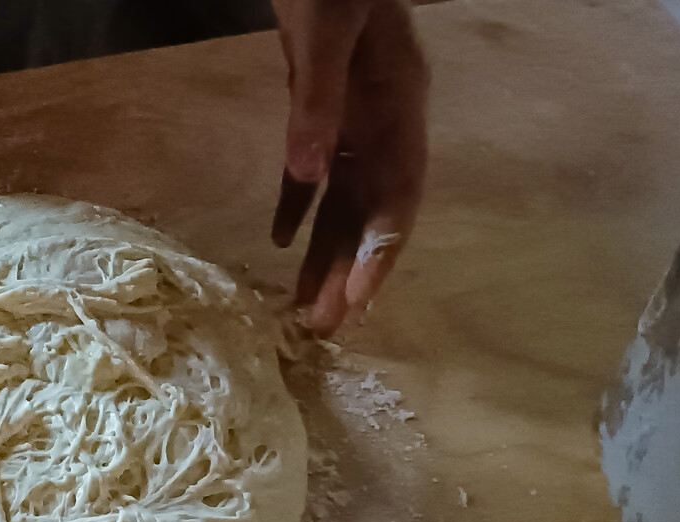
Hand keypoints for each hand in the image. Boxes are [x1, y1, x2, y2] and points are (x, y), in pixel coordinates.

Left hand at [270, 0, 429, 334]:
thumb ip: (316, 100)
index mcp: (399, 104)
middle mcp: (386, 118)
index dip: (379, 254)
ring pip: (345, 199)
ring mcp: (358, 112)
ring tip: (303, 308)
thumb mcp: (323, 33)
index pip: (398, 198)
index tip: (354, 303)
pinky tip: (279, 242)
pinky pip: (317, 168)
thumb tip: (309, 173)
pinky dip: (300, 205)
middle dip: (350, 272)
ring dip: (325, 252)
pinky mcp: (325, 103)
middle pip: (372, 212)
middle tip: (321, 330)